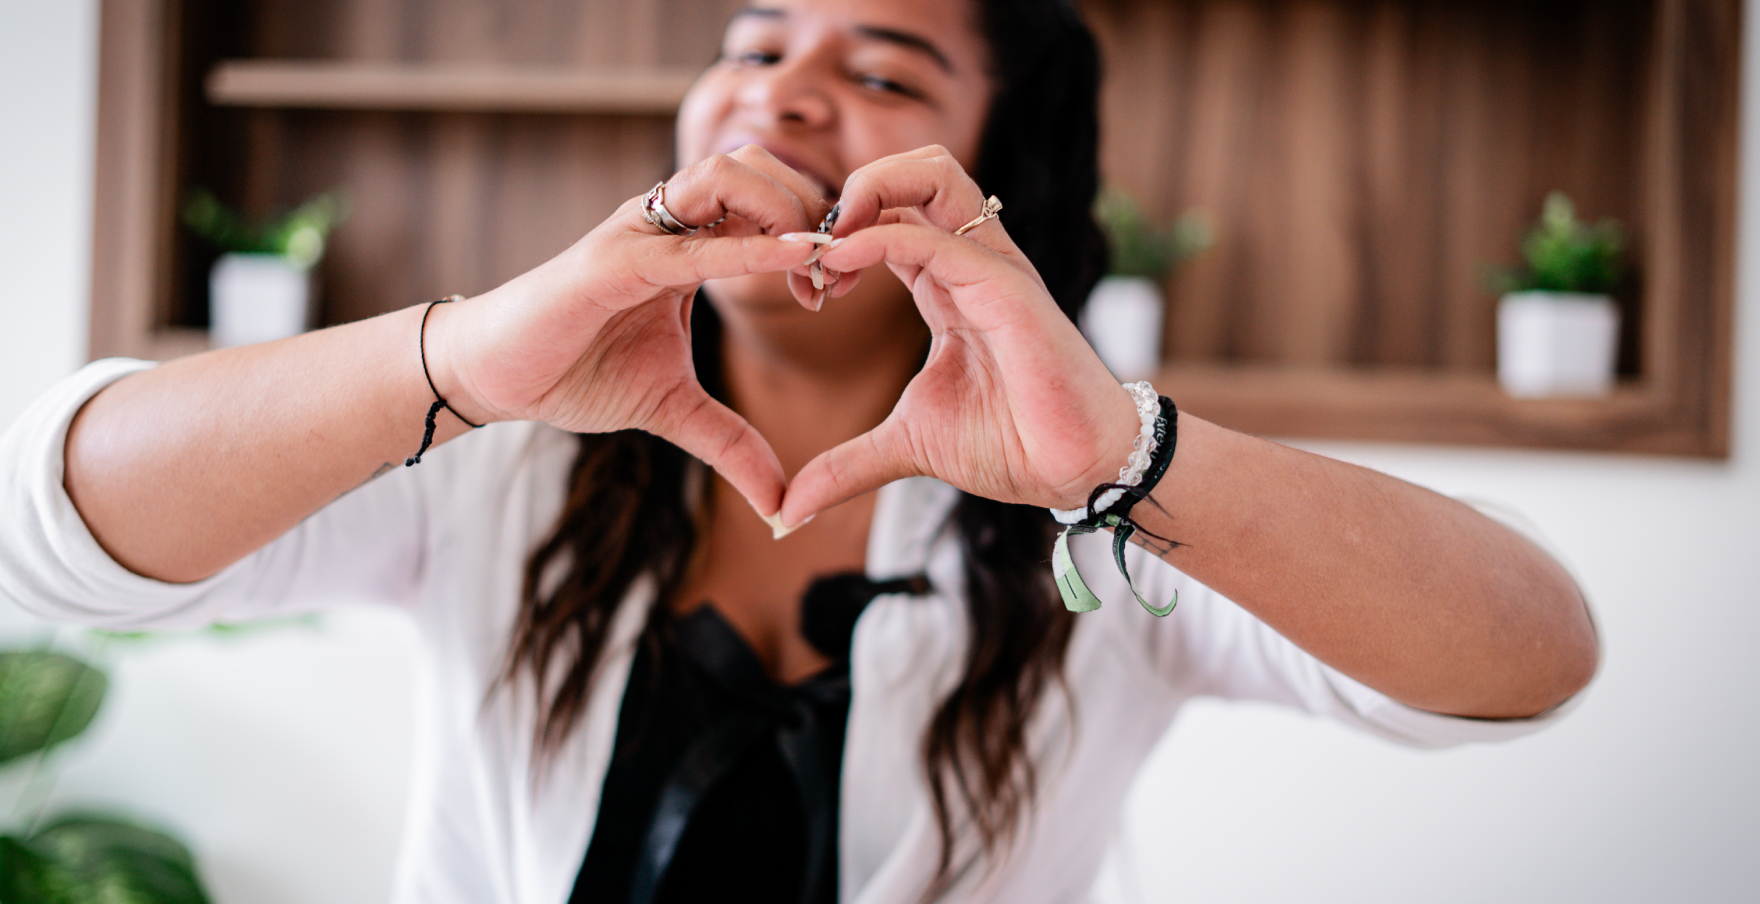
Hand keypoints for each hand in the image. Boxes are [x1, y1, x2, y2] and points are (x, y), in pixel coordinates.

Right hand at [431, 145, 832, 517]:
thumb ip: (731, 444)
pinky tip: (787, 260)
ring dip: (784, 211)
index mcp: (687, 240)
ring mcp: (637, 234)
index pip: (766, 197)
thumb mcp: (672, 410)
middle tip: (831, 272)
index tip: (835, 286)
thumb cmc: (576, 372)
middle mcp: (665, 221)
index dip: (812, 229)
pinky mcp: (611, 263)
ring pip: (728, 176)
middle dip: (810, 206)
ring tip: (810, 265)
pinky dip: (745, 248)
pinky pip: (691, 245)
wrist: (495, 376)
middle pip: (759, 165)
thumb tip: (780, 504)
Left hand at [777, 146, 1140, 525]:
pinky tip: (836, 264)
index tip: (801, 284)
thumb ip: (848, 464)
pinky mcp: (1008, 287)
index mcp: (949, 282)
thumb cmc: (1012, 446)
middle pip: (915, 170)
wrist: (1075, 471)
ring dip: (867, 192)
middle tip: (808, 251)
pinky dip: (877, 237)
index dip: (836, 234)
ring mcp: (993, 267)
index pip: (890, 216)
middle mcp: (972, 260)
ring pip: (932, 175)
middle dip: (850, 191)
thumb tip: (790, 507)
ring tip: (822, 245)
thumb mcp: (907, 446)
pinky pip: (936, 237)